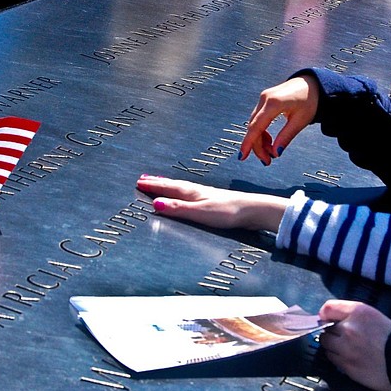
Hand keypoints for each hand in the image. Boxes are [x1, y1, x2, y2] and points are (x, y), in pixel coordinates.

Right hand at [136, 175, 287, 230]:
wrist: (252, 210)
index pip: (167, 187)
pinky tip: (187, 194)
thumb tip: (155, 204)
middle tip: (143, 178)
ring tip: (161, 183)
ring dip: (169, 185)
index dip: (153, 185)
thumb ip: (177, 208)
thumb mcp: (199, 212)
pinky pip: (191, 193)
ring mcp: (206, 194)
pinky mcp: (214, 200)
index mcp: (192, 192)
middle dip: (158, 182)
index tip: (138, 182)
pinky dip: (182, 191)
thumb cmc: (228, 212)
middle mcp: (198, 190)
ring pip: (182, 187)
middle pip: (173, 184)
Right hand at [239, 75, 319, 165]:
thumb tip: (276, 152)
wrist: (312, 83)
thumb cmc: (310, 100)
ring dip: (259, 140)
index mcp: (274, 103)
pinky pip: (258, 119)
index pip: (257, 126)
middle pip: (253, 127)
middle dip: (257, 146)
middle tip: (267, 161)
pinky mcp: (264, 100)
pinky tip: (268, 140)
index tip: (242, 156)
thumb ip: (286, 137)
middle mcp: (265, 98)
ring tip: (270, 152)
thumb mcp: (300, 121)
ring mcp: (263, 98)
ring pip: (254, 124)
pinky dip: (261, 131)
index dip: (249, 143)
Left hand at [319, 300, 390, 390]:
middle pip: (325, 328)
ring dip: (332, 346)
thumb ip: (352, 314)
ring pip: (326, 345)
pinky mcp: (347, 366)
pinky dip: (337, 358)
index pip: (328, 308)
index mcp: (357, 312)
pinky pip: (333, 359)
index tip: (327, 319)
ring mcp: (346, 349)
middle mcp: (348, 328)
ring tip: (345, 349)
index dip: (325, 314)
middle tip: (341, 337)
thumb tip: (330, 318)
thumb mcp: (373, 316)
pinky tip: (349, 358)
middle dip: (331, 332)